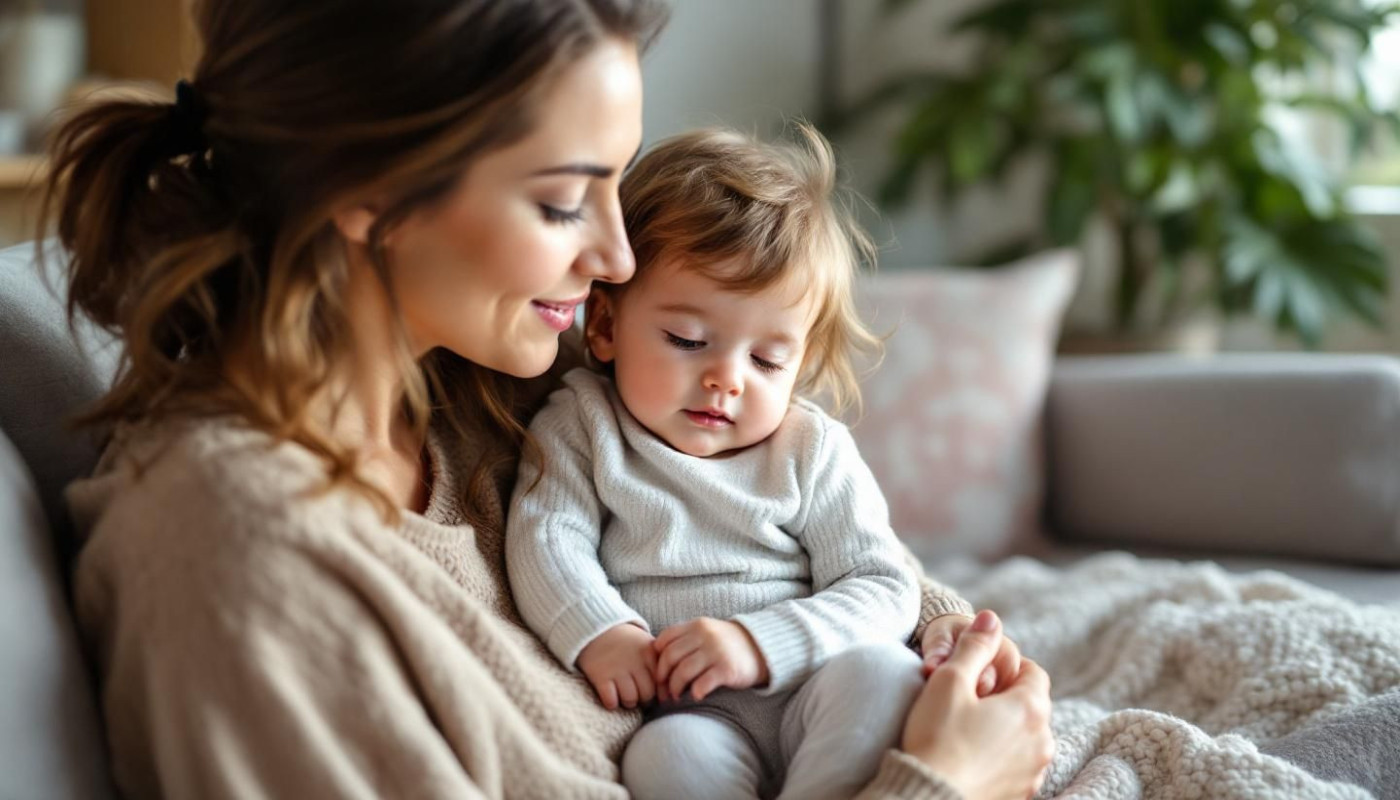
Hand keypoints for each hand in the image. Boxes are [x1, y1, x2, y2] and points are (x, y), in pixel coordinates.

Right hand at [576, 623, 658, 709]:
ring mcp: (617, 669)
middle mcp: (635, 661)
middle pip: (647, 694)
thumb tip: (667, 696)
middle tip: (637, 693)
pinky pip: (611, 701)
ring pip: (630, 700)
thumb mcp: (647, 646)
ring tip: (624, 694)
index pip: (662, 682)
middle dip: (643, 698)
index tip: (654, 692)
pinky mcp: (600, 676)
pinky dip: (612, 703)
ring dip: (628, 702)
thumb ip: (659, 666)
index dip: (659, 692)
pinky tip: (611, 696)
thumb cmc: (626, 643)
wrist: (596, 629)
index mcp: (649, 653)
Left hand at [652, 618, 769, 701]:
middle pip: (670, 658)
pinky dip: (695, 692)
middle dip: (663, 677)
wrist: (761, 648)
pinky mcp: (726, 669)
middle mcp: (704, 636)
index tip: (659, 673)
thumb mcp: (706, 632)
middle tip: (664, 691)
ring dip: (675, 688)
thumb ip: (685, 638)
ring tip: (677, 696)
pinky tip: (697, 695)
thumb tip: (656, 655)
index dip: (657, 659)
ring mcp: (716, 652)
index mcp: (696, 625)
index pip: (665, 639)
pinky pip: (702, 684)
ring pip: (682, 672)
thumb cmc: (727, 644)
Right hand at [903, 610, 1054, 799]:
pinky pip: (1017, 766)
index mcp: (1030, 708)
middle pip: (1031, 706)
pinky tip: (971, 758)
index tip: (980, 672)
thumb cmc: (936, 737)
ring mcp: (1033, 773)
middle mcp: (1042, 742)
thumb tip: (991, 617)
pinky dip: (1001, 758)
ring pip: (1026, 738)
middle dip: (1006, 699)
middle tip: (969, 701)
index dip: (1007, 666)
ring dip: (1005, 730)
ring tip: (968, 732)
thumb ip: (974, 646)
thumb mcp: (949, 680)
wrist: (928, 798)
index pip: (1033, 672)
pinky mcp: (1020, 796)